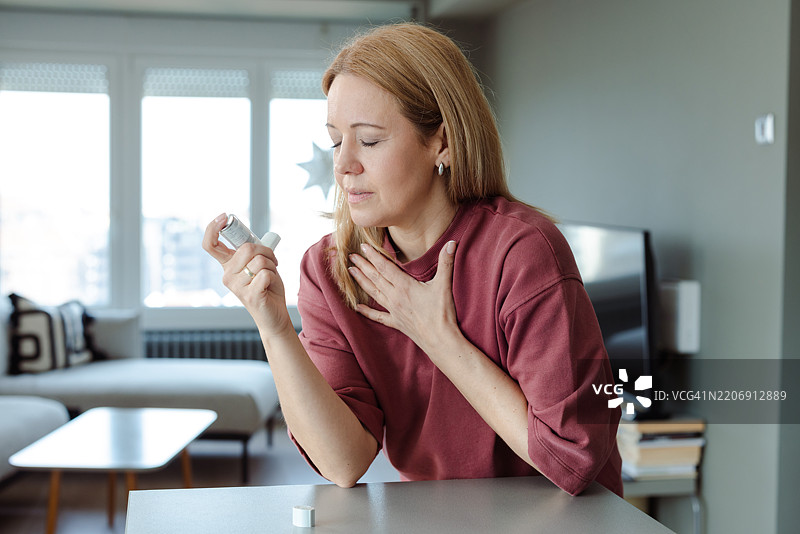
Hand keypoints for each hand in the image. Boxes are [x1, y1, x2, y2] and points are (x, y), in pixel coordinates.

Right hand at [202, 213, 290, 336]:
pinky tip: (270, 287)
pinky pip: (265, 274)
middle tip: (272, 261)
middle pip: (246, 248)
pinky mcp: (250, 296)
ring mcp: (237, 287)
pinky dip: (274, 277)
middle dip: (266, 251)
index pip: (210, 244)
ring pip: (259, 261)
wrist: (274, 315)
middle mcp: (227, 275)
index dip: (212, 228)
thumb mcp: (257, 265)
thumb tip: (253, 240)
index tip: (223, 217)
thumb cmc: (267, 287)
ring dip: (272, 265)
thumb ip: (252, 252)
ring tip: (270, 277)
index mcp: (227, 265)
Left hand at [348, 241, 458, 355]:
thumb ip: (446, 262)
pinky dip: (367, 311)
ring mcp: (394, 311)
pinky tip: (357, 307)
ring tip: (350, 272)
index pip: (385, 267)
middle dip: (363, 266)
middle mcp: (395, 297)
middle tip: (351, 256)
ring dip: (361, 282)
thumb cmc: (442, 314)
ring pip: (374, 293)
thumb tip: (452, 242)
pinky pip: (378, 316)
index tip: (364, 246)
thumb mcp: (444, 285)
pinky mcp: (396, 322)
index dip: (374, 256)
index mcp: (405, 286)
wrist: (440, 341)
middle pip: (375, 278)